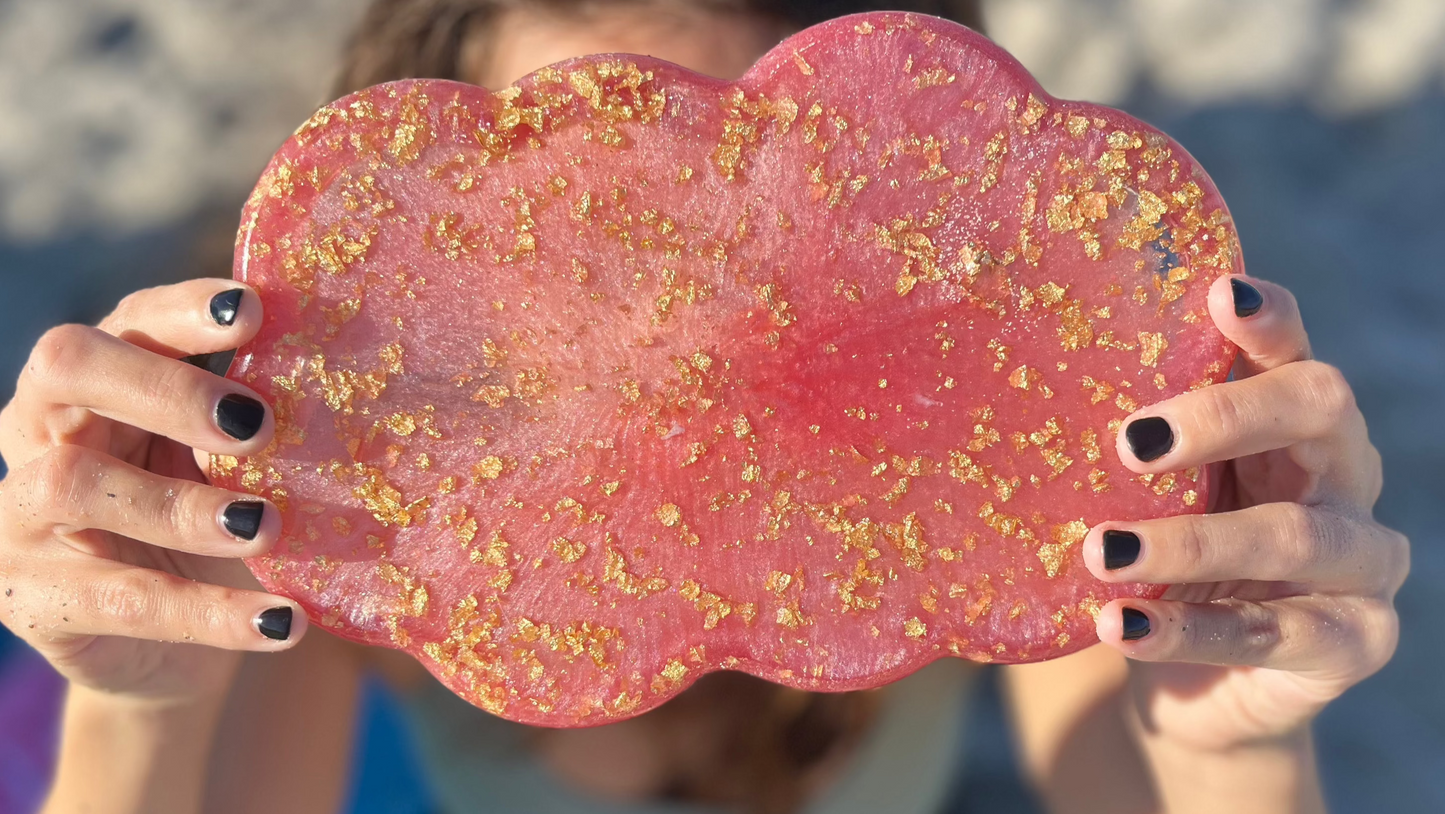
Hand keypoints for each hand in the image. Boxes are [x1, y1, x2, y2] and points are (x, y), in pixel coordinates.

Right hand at [0, 280, 306, 703]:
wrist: (170, 654)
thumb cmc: (211, 528)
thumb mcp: (233, 468)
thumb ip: (261, 421)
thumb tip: (354, 367)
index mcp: (95, 381)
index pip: (126, 319)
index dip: (183, 310)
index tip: (252, 311)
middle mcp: (38, 433)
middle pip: (68, 369)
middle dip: (167, 389)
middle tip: (257, 426)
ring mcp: (19, 517)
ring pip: (73, 483)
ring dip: (183, 505)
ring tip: (268, 527)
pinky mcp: (35, 601)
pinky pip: (121, 599)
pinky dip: (210, 614)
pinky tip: (282, 621)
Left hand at [1084, 275, 1407, 752]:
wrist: (1195, 683)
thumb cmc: (1168, 558)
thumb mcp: (1151, 494)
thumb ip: (1128, 444)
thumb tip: (1009, 379)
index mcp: (1297, 419)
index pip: (1292, 349)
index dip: (1265, 320)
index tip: (1217, 295)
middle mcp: (1345, 473)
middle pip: (1317, 409)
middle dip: (1224, 416)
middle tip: (1130, 440)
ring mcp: (1361, 559)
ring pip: (1289, 535)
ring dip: (1187, 543)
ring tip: (1101, 551)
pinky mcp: (1352, 641)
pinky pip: (1270, 634)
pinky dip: (1187, 631)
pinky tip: (1119, 623)